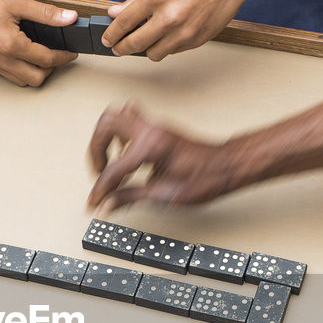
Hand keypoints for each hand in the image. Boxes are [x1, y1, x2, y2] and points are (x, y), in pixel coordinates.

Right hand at [0, 0, 77, 86]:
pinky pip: (1, 73)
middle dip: (49, 69)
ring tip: (36, 55)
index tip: (70, 53)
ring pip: (17, 80)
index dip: (62, 57)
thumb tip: (70, 18)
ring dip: (31, 71)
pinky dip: (13, 67)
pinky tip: (15, 52)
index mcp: (9, 44)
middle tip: (55, 55)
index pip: (46, 60)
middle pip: (34, 79)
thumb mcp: (17, 1)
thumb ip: (46, 13)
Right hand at [87, 102, 246, 212]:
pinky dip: (120, 135)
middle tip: (98, 173)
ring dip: (105, 139)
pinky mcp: (158, 129)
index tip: (95, 203)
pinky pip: (131, 120)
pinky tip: (122, 153)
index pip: (114, 168)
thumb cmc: (205, 178)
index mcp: (151, 147)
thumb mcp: (164, 195)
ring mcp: (155, 126)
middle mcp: (151, 131)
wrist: (226, 167)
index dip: (101, 190)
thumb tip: (107, 206)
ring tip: (107, 163)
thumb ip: (130, 197)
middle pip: (106, 125)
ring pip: (117, 116)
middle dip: (95, 150)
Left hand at [103, 0, 258, 59]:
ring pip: (154, 54)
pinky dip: (167, 46)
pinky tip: (169, 34)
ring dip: (147, 49)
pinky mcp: (196, 41)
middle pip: (135, 44)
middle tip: (118, 48)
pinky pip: (173, 52)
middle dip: (122, 48)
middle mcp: (169, 17)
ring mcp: (184, 32)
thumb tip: (115, 11)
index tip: (107, 39)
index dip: (112, 34)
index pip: (124, 22)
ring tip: (147, 39)